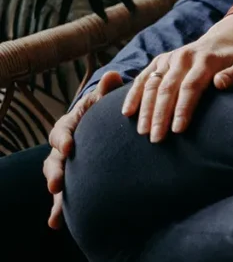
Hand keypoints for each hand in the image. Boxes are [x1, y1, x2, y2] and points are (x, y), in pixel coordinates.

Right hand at [43, 70, 122, 229]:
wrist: (105, 126)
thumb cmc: (103, 110)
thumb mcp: (104, 100)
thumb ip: (107, 91)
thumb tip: (113, 75)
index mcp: (69, 126)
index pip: (61, 131)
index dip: (63, 139)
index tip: (69, 146)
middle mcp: (62, 147)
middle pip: (53, 160)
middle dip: (54, 172)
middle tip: (56, 183)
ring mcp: (65, 165)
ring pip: (55, 179)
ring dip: (56, 194)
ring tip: (57, 209)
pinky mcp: (73, 181)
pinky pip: (64, 196)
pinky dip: (59, 210)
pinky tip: (55, 223)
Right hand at [120, 12, 232, 141]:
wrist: (222, 41)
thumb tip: (220, 83)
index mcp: (205, 60)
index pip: (191, 87)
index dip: (183, 109)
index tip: (178, 130)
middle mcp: (184, 57)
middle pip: (168, 88)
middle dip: (161, 115)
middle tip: (156, 139)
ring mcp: (169, 58)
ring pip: (152, 84)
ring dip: (145, 109)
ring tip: (143, 132)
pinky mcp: (159, 61)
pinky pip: (142, 78)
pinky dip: (133, 94)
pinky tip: (127, 113)